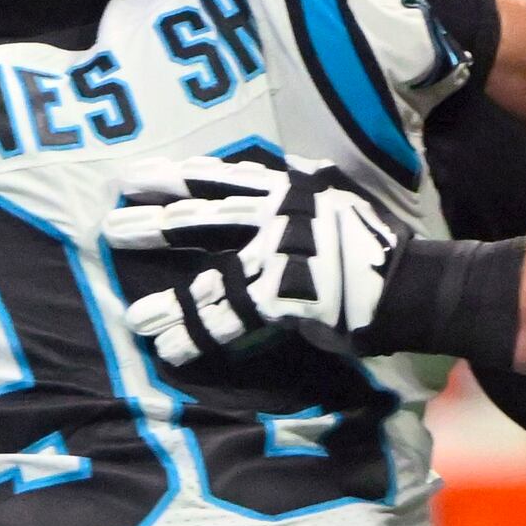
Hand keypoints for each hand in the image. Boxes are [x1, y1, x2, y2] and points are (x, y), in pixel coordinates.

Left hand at [103, 151, 412, 366]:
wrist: (415, 285)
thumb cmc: (371, 249)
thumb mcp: (330, 202)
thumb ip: (289, 197)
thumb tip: (246, 194)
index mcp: (289, 187)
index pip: (220, 179)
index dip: (173, 178)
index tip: (133, 178)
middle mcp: (281, 213)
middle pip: (201, 218)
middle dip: (151, 225)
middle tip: (110, 229)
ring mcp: (283, 253)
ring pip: (210, 278)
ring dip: (168, 302)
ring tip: (133, 318)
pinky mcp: (287, 294)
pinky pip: (231, 318)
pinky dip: (199, 334)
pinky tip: (171, 347)